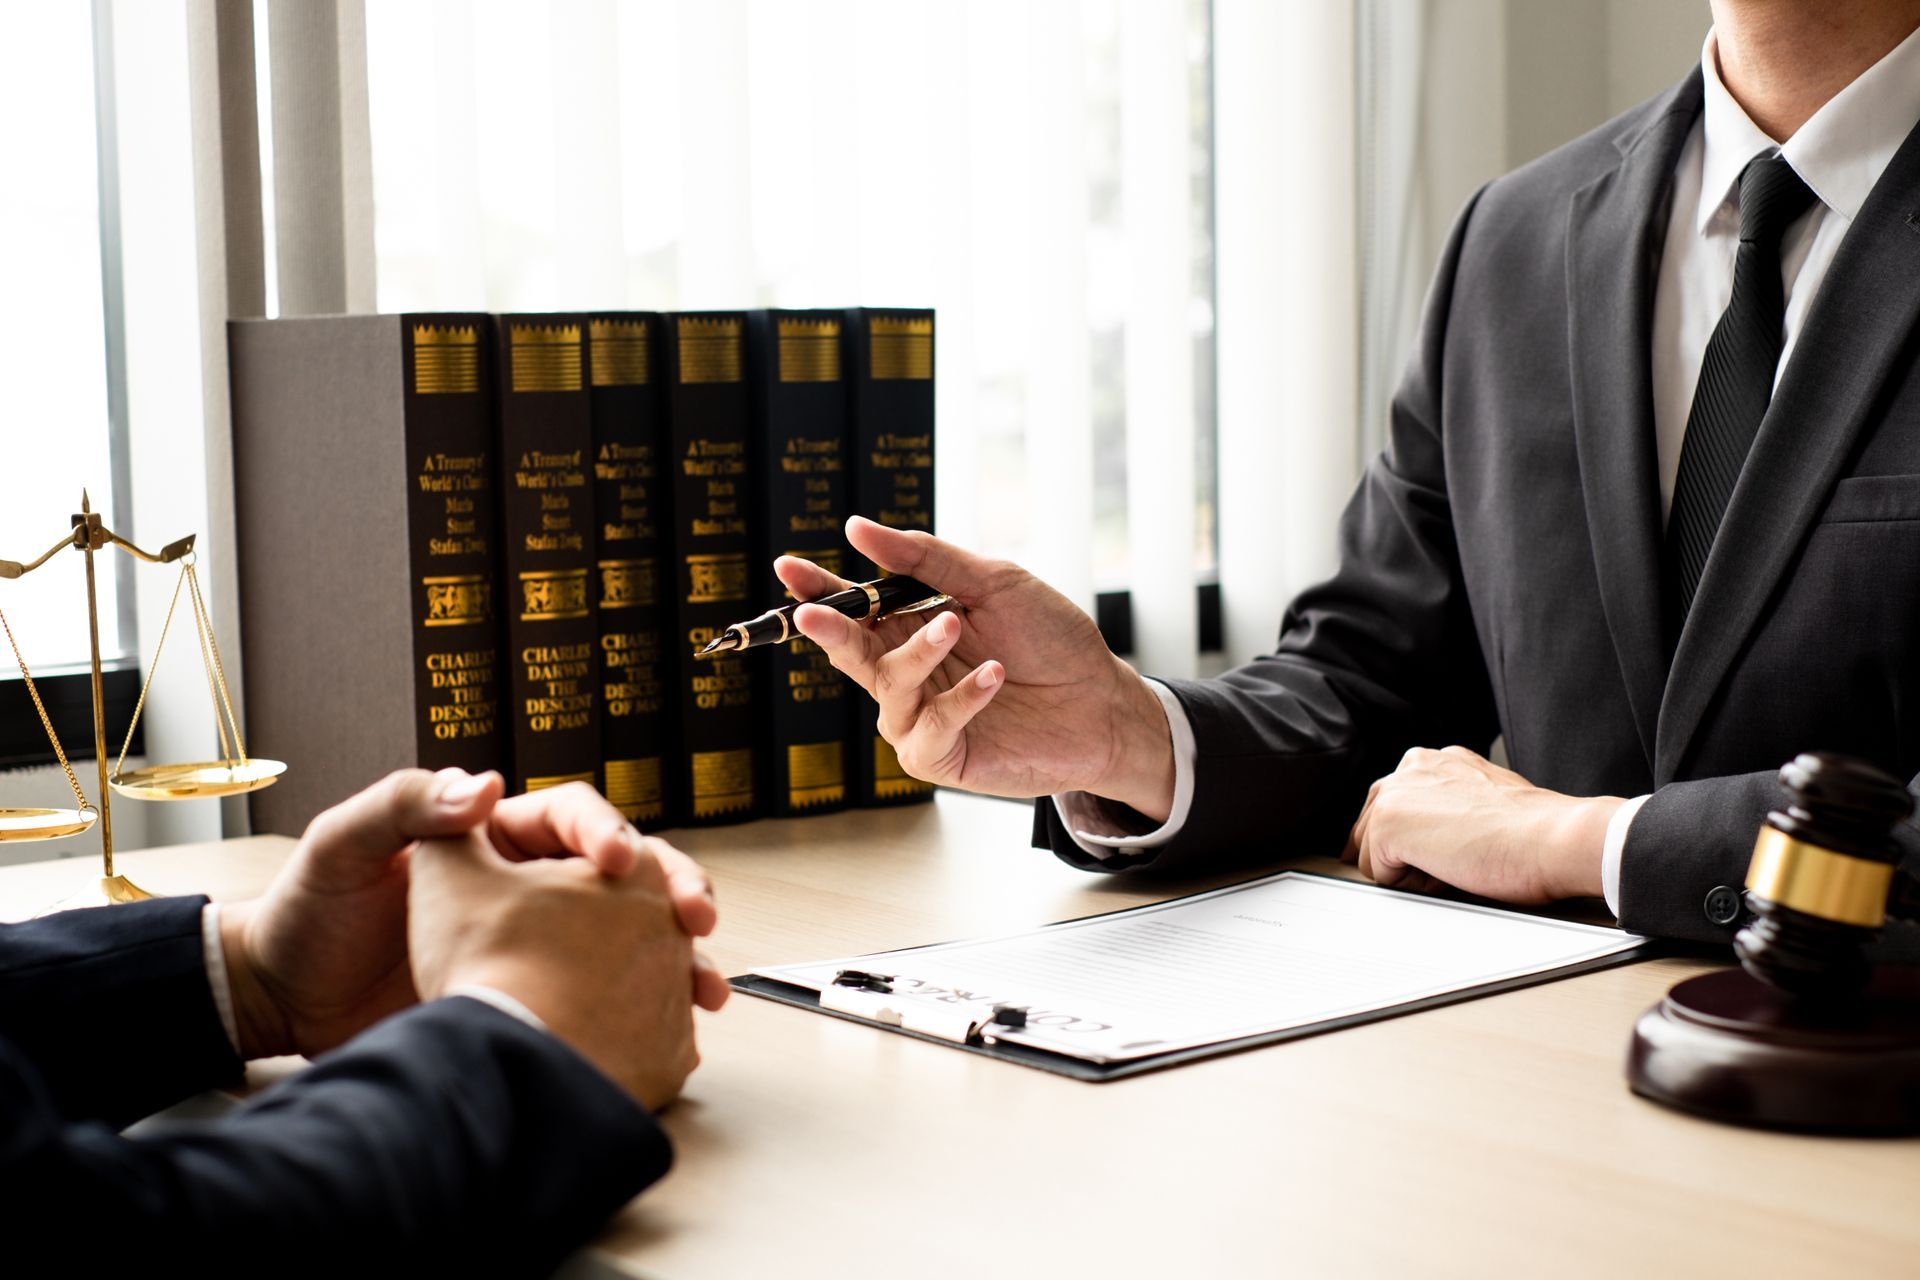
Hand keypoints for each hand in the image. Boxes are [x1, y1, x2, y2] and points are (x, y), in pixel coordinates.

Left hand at [223, 770, 726, 1061]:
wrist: (285, 1002)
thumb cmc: (308, 912)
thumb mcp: (345, 845)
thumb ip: (407, 806)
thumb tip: (480, 785)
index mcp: (492, 837)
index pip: (572, 817)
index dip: (606, 832)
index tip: (619, 861)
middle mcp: (527, 884)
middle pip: (625, 874)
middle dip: (671, 888)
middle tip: (692, 915)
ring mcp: (539, 943)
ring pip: (633, 935)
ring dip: (679, 953)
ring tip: (704, 980)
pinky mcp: (536, 996)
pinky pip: (611, 993)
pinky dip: (651, 1005)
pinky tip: (678, 1021)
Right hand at [782, 516, 1176, 819]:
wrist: (1102, 701)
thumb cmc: (1052, 641)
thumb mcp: (993, 583)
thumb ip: (926, 560)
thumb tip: (857, 529)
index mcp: (912, 626)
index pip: (854, 607)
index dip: (818, 590)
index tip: (787, 568)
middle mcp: (908, 673)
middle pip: (851, 651)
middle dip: (830, 629)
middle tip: (814, 613)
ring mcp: (920, 717)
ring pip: (889, 686)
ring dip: (918, 652)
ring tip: (955, 625)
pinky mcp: (941, 757)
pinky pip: (926, 730)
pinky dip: (958, 700)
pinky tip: (994, 677)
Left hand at [1343, 746, 1620, 903]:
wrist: (1553, 838)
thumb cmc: (1536, 831)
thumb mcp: (1486, 804)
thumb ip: (1451, 808)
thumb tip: (1433, 839)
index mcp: (1436, 761)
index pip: (1394, 804)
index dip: (1408, 841)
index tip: (1427, 856)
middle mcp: (1411, 767)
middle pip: (1372, 825)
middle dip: (1399, 856)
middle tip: (1447, 868)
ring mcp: (1395, 793)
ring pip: (1373, 852)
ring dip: (1408, 871)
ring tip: (1456, 867)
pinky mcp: (1388, 824)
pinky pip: (1379, 875)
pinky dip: (1410, 886)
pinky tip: (1449, 872)